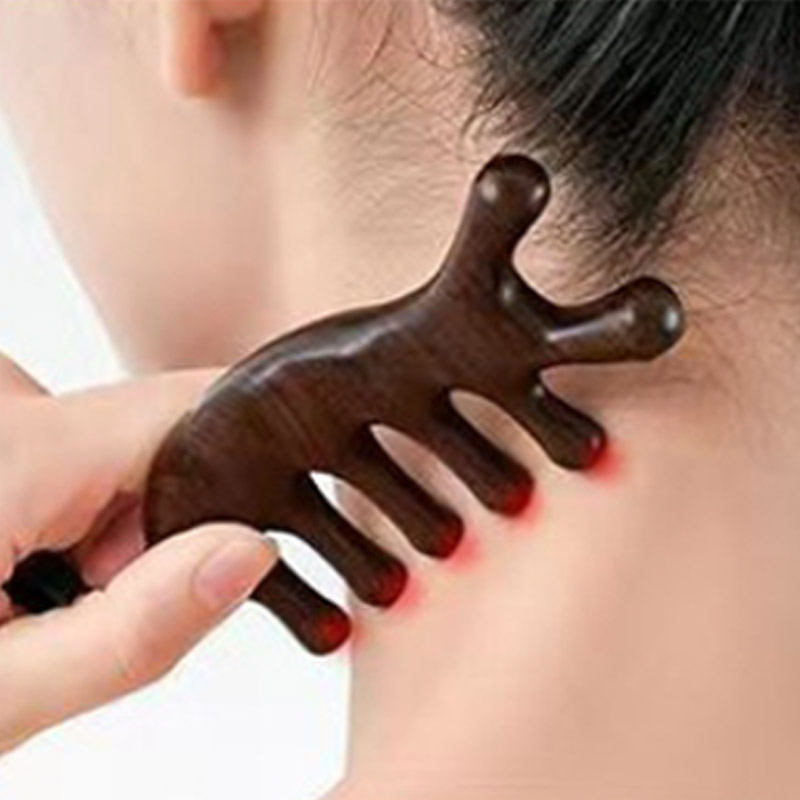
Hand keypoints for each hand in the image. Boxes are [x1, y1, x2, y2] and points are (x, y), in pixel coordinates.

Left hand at [0, 355, 276, 753]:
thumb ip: (135, 632)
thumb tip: (247, 555)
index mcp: (8, 454)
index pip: (188, 413)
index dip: (233, 478)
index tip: (214, 557)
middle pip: (148, 438)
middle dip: (146, 527)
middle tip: (68, 605)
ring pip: (99, 446)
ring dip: (91, 521)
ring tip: (11, 589)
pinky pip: (52, 444)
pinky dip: (47, 504)